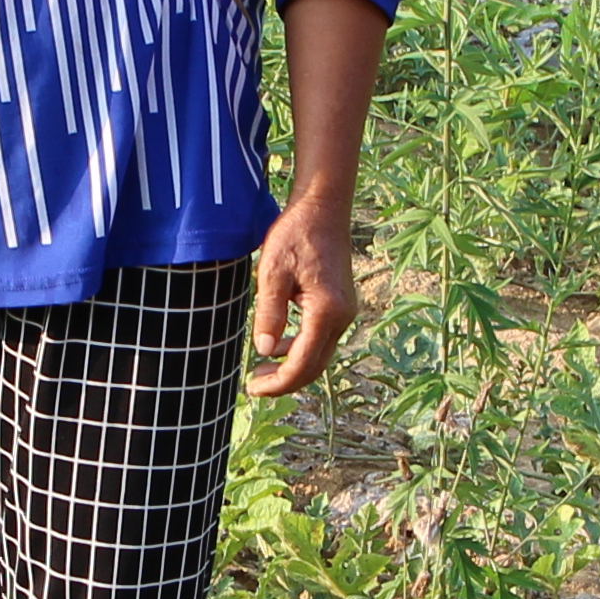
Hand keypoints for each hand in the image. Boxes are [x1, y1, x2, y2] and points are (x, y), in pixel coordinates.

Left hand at [247, 184, 357, 397]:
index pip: (303, 363)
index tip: (253, 389)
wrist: (323, 209)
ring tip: (262, 371)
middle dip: (285, 381)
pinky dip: (302, 349)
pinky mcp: (342, 306)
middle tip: (254, 386)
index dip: (278, 383)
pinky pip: (322, 338)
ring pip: (321, 355)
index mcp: (326, 311)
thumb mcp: (272, 273)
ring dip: (293, 366)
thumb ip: (269, 314)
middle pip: (316, 366)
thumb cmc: (295, 235)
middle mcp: (342, 316)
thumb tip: (265, 351)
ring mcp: (346, 312)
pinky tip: (280, 346)